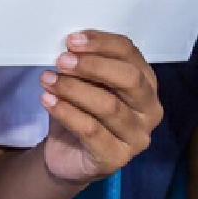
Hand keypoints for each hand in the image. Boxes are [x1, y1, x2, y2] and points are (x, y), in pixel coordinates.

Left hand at [38, 31, 161, 184]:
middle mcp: (149, 110)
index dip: (102, 43)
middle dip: (93, 65)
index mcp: (146, 83)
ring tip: (48, 80)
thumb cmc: (81, 112)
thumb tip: (70, 48)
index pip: (130, 54)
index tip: (73, 40)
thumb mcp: (84, 82)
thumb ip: (84, 65)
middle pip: (129, 79)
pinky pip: (91, 130)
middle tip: (62, 61)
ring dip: (73, 88)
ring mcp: (136, 137)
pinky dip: (66, 111)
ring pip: (108, 105)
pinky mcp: (116, 158)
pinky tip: (48, 100)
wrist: (67, 155)